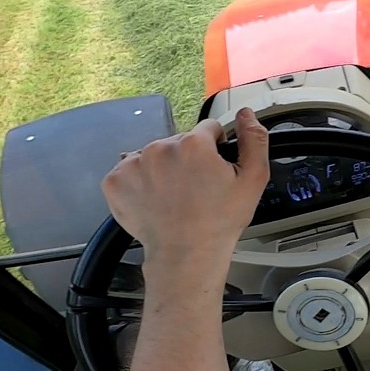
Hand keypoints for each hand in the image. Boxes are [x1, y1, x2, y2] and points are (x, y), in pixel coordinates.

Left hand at [102, 107, 269, 276]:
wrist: (186, 255)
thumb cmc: (219, 222)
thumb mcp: (253, 180)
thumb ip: (254, 140)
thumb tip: (246, 115)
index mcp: (193, 144)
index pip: (208, 129)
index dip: (215, 149)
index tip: (214, 170)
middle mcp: (160, 148)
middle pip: (180, 142)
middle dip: (188, 158)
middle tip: (195, 188)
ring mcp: (134, 164)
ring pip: (155, 154)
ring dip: (163, 168)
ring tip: (174, 196)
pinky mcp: (115, 180)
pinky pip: (131, 170)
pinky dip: (140, 181)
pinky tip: (154, 199)